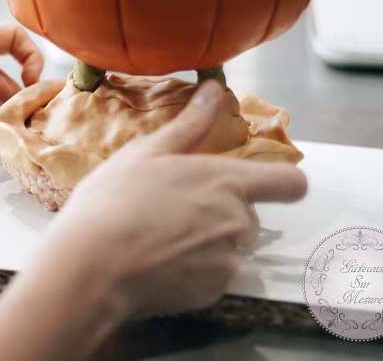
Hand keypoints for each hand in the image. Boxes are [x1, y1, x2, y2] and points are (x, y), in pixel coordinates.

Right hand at [45, 80, 307, 318]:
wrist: (92, 267)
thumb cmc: (113, 203)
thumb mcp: (146, 152)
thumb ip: (190, 124)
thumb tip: (213, 90)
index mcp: (226, 181)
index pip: (290, 183)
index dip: (283, 182)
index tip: (264, 183)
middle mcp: (238, 222)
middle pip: (248, 215)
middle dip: (220, 212)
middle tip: (172, 209)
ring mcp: (227, 261)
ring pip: (229, 246)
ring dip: (205, 242)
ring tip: (158, 237)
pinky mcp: (212, 292)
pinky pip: (212, 276)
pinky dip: (192, 270)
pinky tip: (156, 261)